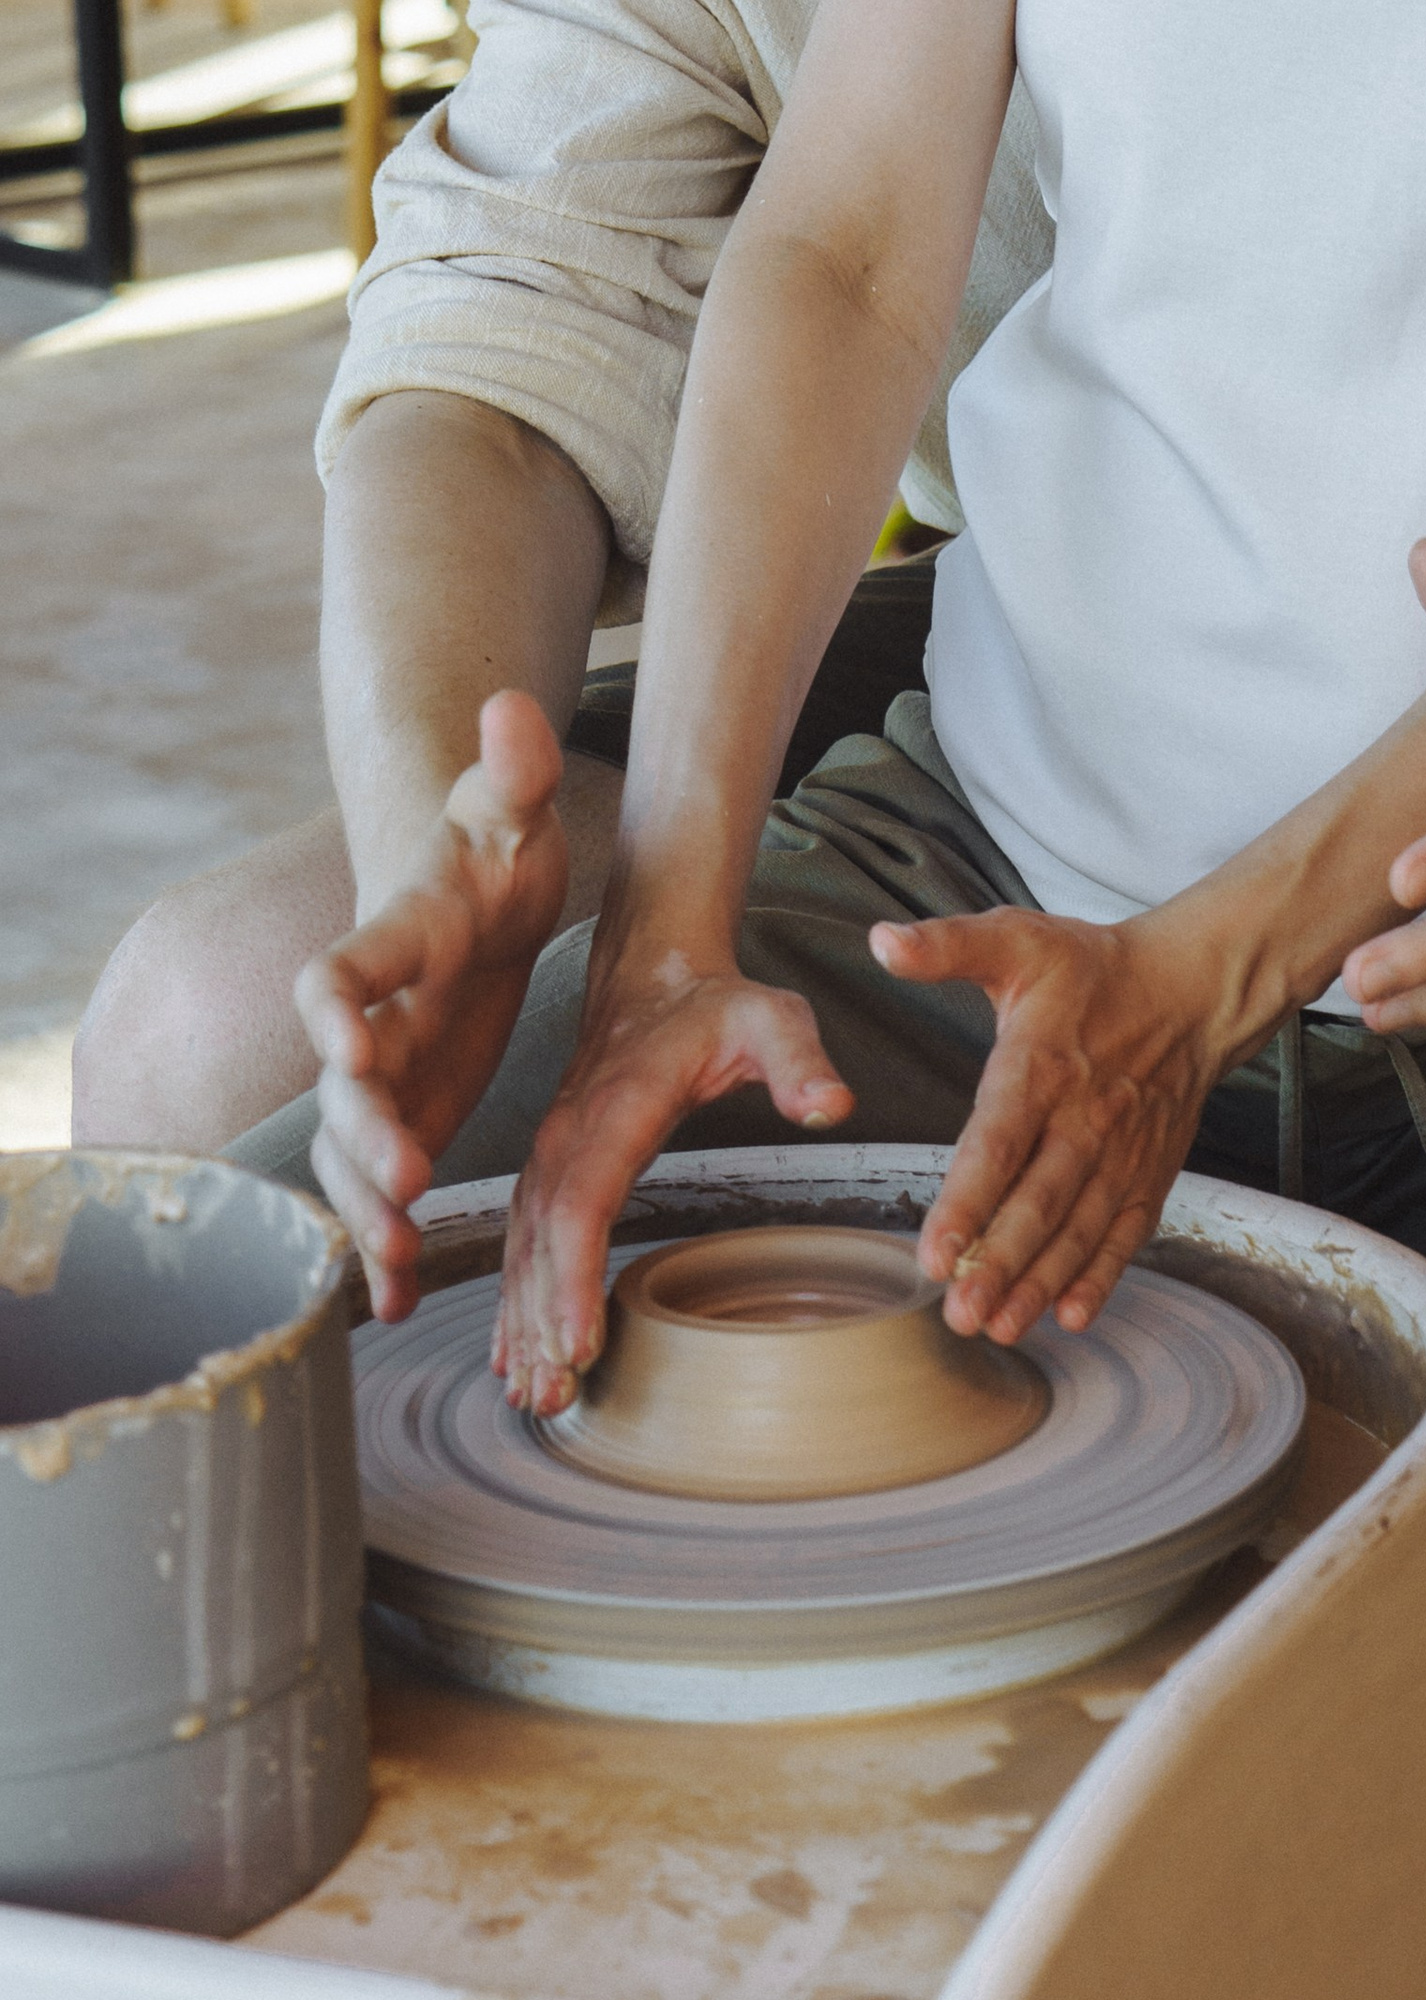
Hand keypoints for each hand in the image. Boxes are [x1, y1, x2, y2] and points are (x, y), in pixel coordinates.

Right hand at [296, 688, 574, 1318]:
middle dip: (362, 1132)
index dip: (335, 1006)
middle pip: (344, 1081)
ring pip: (351, 1149)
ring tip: (389, 1261)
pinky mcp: (407, 1109)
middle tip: (404, 1177)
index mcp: (396, 936)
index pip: (341, 968)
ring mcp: (385, 1068)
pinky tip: (389, 1297)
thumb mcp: (515, 806)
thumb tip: (513, 702)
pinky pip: (375, 1185)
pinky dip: (376, 1238)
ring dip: (362, 1205)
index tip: (346, 1045)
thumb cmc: (494, 844)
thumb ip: (515, 767)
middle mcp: (374, 1012)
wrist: (476, 889)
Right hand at [496, 947, 851, 1413]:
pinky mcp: (550, 1168)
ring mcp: (552, 1152)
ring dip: (524, 1322)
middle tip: (556, 1395)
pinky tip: (516, 1351)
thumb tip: (832, 1104)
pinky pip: (523, 1241)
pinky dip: (515, 1299)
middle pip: (543, 1240)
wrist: (654, 972)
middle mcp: (569, 1134)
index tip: (580, 1341)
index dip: (575, 1274)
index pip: (583, 1199)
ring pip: (524, 1248)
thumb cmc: (714, 1002)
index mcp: (617, 1105)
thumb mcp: (772, 1017)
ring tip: (534, 1394)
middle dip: (543, 1322)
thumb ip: (801, 1059)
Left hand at [873, 907, 1235, 1346]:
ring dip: (1041, 1282)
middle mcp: (1085, 1116)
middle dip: (1000, 1263)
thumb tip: (881, 941)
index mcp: (1042, 1063)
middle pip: (1040, 1201)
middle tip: (960, 1314)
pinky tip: (1072, 1314)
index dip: (967, 1200)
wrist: (1192, 987)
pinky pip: (1127, 1231)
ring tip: (1001, 1326)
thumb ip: (947, 945)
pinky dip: (1104, 1275)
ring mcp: (1122, 1151)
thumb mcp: (1018, 939)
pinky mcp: (1150, 1172)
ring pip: (1079, 1227)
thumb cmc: (1094, 968)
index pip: (998, 1141)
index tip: (932, 1252)